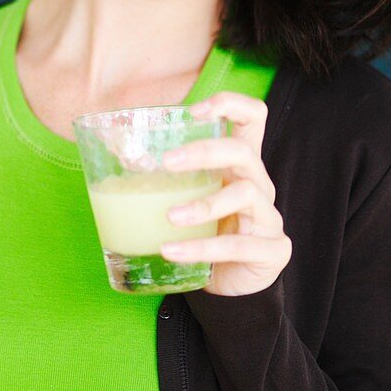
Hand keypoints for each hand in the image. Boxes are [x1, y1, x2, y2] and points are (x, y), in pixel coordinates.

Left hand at [159, 92, 291, 296]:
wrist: (230, 286)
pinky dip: (200, 248)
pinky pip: (237, 246)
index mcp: (241, 165)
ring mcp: (269, 217)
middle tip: (168, 162)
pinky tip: (171, 250)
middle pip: (242, 151)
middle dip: (204, 152)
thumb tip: (118, 152)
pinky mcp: (273, 250)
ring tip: (170, 217)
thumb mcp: (189, 198)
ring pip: (244, 194)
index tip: (194, 112)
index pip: (253, 116)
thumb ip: (168, 176)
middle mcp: (259, 185)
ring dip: (203, 204)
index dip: (230, 104)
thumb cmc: (206, 232)